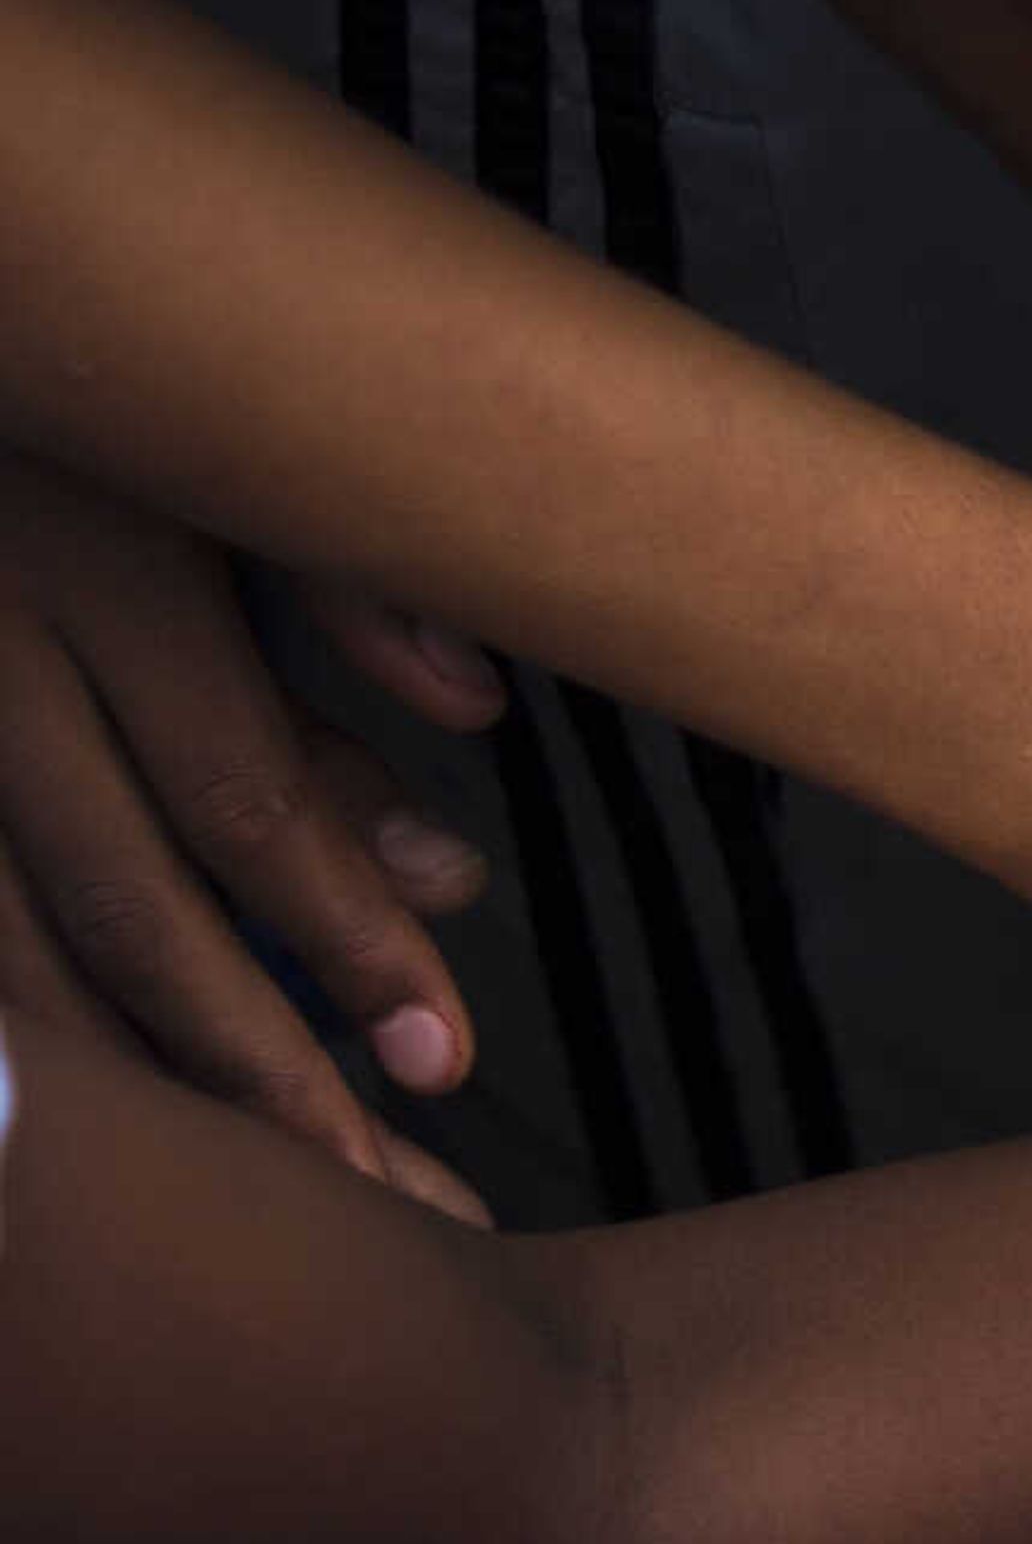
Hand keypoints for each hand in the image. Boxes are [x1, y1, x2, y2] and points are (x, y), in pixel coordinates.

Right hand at [0, 458, 497, 1215]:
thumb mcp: (240, 424)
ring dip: (156, 1070)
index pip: (236, 797)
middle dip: (261, 1064)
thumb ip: (353, 564)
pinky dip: (46, 1013)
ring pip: (16, 938)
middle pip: (124, 905)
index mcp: (91, 558)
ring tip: (303, 1179)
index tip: (446, 1060)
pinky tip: (136, 1083)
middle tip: (394, 1192)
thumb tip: (473, 717)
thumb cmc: (117, 352)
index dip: (348, 935)